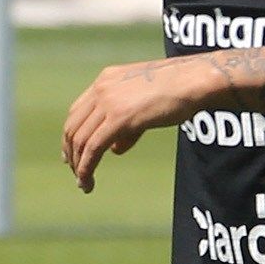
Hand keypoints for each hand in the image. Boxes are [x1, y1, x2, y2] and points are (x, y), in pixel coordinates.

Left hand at [61, 57, 204, 190]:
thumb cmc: (179, 91)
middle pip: (73, 126)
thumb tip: (115, 149)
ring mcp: (108, 102)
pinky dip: (86, 168)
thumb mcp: (145, 104)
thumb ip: (127, 126)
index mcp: (106, 80)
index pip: (77, 111)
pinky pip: (93, 148)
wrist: (193, 81)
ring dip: (78, 165)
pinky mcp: (118, 118)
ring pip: (80, 140)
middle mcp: (102, 89)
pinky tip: (89, 182)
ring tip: (83, 183)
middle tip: (76, 172)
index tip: (72, 155)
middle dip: (71, 153)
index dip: (71, 136)